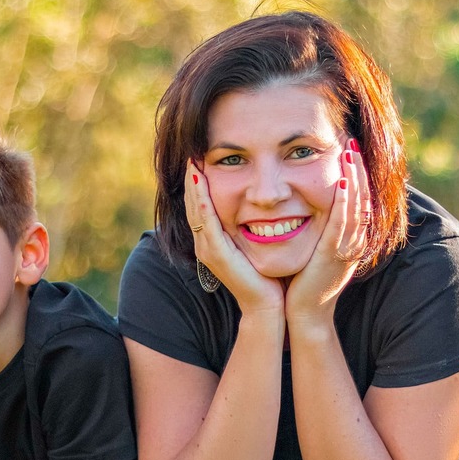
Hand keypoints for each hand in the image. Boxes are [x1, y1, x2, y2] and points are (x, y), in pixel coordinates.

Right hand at [184, 161, 283, 314]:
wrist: (267, 306)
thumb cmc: (266, 276)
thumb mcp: (253, 245)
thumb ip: (250, 227)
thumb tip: (258, 205)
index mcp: (212, 241)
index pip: (200, 205)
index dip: (198, 183)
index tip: (200, 159)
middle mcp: (205, 244)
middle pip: (192, 204)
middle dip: (191, 178)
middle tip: (191, 153)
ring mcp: (208, 249)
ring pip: (195, 209)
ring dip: (193, 184)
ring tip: (192, 161)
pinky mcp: (216, 254)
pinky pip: (206, 220)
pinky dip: (202, 199)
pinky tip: (201, 181)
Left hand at [285, 139, 370, 324]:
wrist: (305, 315)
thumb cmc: (305, 283)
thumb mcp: (317, 250)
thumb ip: (321, 230)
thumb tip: (311, 206)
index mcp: (350, 239)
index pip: (358, 199)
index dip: (357, 174)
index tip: (350, 151)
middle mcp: (354, 242)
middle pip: (362, 197)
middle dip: (358, 168)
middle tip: (351, 141)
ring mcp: (346, 249)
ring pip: (356, 206)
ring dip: (354, 177)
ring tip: (349, 152)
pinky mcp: (333, 255)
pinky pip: (342, 223)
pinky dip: (344, 201)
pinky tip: (341, 182)